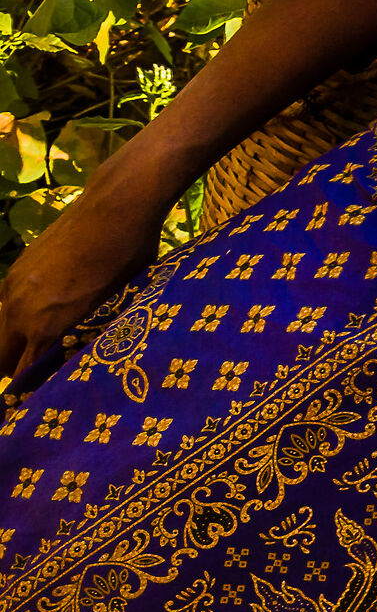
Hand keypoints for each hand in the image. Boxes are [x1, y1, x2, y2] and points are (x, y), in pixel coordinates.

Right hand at [0, 171, 167, 379]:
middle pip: (0, 360)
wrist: (113, 210)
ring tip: (32, 347)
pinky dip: (15, 316)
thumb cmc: (128, 260)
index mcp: (47, 329)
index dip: (31, 392)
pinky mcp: (15, 270)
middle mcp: (20, 313)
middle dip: (13, 371)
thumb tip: (80, 358)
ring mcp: (13, 289)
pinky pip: (4, 304)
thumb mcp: (117, 307)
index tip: (40, 401)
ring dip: (10, 344)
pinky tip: (38, 314)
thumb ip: (90, 336)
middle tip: (33, 377)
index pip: (24, 377)